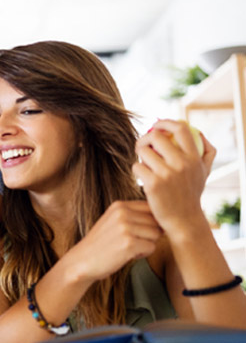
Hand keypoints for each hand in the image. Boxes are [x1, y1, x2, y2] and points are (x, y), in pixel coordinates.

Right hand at [66, 201, 161, 282]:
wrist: (81, 261)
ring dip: (147, 244)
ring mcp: (125, 227)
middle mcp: (122, 213)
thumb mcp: (114, 222)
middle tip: (132, 242)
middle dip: (149, 234)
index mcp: (119, 205)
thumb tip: (164, 217)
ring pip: (156, 234)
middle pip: (157, 222)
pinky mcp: (128, 243)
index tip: (140, 231)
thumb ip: (133, 215)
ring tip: (128, 248)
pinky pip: (151, 247)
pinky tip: (127, 255)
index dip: (152, 221)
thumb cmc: (102, 244)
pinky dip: (143, 254)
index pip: (151, 207)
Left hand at [133, 119, 214, 235]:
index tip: (157, 124)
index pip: (181, 129)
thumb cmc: (191, 194)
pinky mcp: (152, 184)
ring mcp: (167, 174)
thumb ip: (206, 151)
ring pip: (143, 151)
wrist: (183, 220)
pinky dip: (137, 171)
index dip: (166, 123)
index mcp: (193, 158)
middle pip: (155, 137)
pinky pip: (136, 167)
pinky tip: (143, 178)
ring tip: (145, 166)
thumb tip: (198, 131)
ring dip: (140, 157)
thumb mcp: (204, 172)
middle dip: (145, 138)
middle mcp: (181, 164)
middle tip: (143, 146)